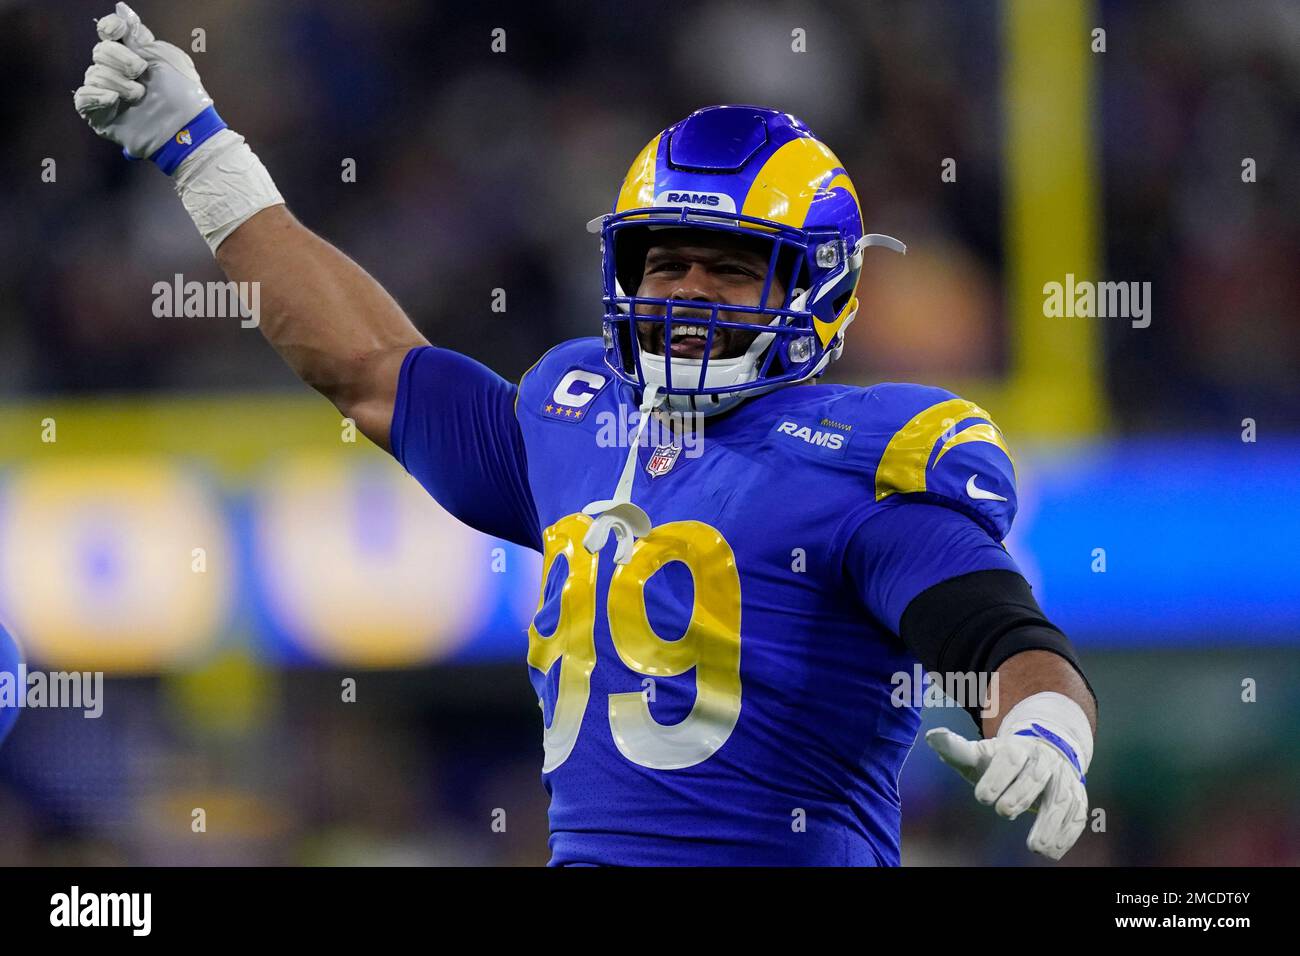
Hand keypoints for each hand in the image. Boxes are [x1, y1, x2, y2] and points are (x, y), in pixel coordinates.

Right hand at [73, 2, 214, 162]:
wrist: (187, 128)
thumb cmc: (184, 94)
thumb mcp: (165, 57)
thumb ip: (138, 36)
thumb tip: (121, 9)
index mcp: (134, 56)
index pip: (109, 33)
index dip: (110, 29)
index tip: (118, 32)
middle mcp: (118, 73)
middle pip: (100, 52)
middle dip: (120, 58)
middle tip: (140, 71)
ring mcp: (109, 94)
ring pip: (93, 74)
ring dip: (118, 82)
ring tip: (139, 96)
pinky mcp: (102, 116)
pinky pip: (83, 98)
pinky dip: (96, 95)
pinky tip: (113, 100)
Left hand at [926, 723, 1088, 860]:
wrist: (1042, 753)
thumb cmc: (1000, 760)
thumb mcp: (978, 753)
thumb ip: (956, 748)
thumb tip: (933, 736)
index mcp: (1017, 747)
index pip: (1009, 758)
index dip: (997, 776)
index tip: (981, 796)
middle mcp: (1044, 760)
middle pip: (1036, 776)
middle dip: (1021, 795)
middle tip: (1003, 812)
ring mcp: (1064, 778)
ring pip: (1062, 797)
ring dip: (1050, 823)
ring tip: (1035, 846)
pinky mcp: (1077, 796)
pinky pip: (1077, 814)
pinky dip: (1067, 833)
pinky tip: (1052, 851)